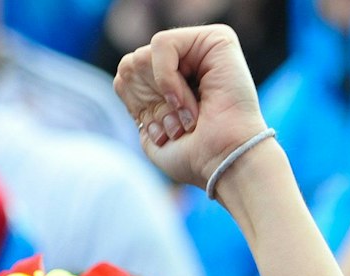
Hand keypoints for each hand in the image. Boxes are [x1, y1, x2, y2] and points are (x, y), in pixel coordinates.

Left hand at [112, 25, 267, 189]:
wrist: (224, 162)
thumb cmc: (193, 155)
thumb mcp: (150, 127)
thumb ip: (134, 95)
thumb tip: (126, 69)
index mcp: (174, 77)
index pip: (126, 75)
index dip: (136, 106)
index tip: (164, 132)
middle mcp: (188, 57)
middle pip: (132, 64)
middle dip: (149, 102)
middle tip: (178, 126)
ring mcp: (202, 46)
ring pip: (143, 56)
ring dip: (160, 97)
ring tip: (187, 117)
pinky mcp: (216, 39)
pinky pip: (162, 44)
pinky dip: (166, 79)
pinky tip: (186, 102)